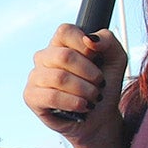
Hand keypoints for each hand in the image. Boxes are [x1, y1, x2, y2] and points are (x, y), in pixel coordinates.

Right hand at [25, 25, 128, 147]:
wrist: (100, 116)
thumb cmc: (104, 85)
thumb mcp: (116, 59)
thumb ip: (108, 41)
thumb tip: (90, 39)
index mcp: (62, 44)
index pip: (65, 31)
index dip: (83, 44)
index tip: (97, 58)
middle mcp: (45, 57)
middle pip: (65, 56)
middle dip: (90, 73)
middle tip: (99, 84)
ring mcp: (36, 76)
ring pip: (60, 78)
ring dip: (85, 90)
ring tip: (93, 98)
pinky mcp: (31, 96)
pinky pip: (51, 96)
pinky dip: (73, 102)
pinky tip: (83, 106)